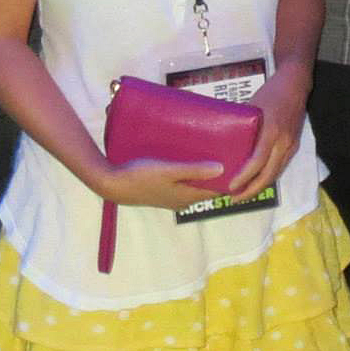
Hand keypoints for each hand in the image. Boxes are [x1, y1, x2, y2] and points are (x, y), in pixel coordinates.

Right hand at [95, 157, 225, 210]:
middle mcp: (182, 200)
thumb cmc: (141, 176)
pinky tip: (187, 158)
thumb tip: (222, 170)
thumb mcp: (170, 171)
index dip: (228, 177)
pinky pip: (182, 182)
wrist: (112, 184)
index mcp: (187, 197)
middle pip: (206, 186)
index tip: (238, 160)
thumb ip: (195, 170)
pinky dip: (189, 172)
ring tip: (209, 150)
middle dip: (216, 172)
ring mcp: (171, 197)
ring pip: (193, 184)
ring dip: (201, 171)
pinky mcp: (161, 191)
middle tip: (225, 150)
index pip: (216, 190)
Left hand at [223, 67, 310, 200]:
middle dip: (251, 190)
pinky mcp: (294, 145)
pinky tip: (257, 179)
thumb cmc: (270, 93)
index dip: (244, 177)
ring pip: (276, 173)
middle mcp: (284, 142)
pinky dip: (268, 176)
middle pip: (268, 174)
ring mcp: (291, 145)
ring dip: (260, 186)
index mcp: (272, 131)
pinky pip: (280, 166)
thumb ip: (242, 126)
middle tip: (234, 197)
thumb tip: (222, 140)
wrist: (295, 85)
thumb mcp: (251, 107)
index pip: (257, 162)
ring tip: (243, 193)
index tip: (231, 187)